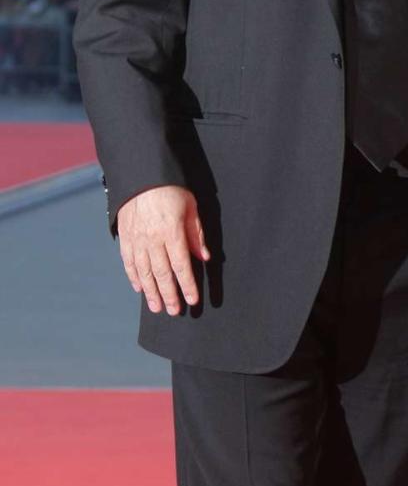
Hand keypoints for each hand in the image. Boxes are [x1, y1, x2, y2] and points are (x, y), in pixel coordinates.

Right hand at [117, 186, 209, 315]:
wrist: (140, 174)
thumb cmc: (170, 189)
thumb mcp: (190, 207)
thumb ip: (195, 234)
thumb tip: (204, 257)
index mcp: (171, 232)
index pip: (181, 265)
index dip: (187, 285)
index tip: (192, 300)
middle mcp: (152, 239)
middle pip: (161, 274)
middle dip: (169, 294)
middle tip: (174, 311)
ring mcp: (136, 239)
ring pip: (144, 272)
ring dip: (151, 292)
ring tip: (157, 307)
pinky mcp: (124, 237)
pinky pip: (129, 262)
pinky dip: (134, 277)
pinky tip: (139, 288)